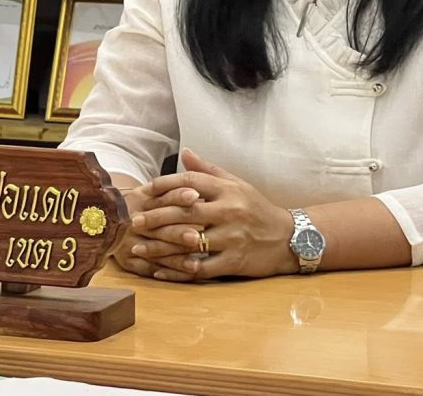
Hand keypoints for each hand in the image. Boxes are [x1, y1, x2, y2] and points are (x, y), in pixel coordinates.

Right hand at [111, 179, 202, 281]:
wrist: (109, 221)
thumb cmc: (144, 206)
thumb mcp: (152, 192)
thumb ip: (173, 189)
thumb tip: (197, 191)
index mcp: (139, 199)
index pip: (161, 198)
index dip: (178, 196)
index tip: (196, 196)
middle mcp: (130, 221)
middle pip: (157, 228)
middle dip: (177, 233)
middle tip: (196, 237)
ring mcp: (127, 243)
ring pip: (155, 252)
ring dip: (176, 259)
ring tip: (195, 264)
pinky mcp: (127, 261)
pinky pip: (149, 269)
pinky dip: (168, 273)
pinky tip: (184, 275)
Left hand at [131, 148, 297, 281]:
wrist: (288, 237)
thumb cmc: (257, 208)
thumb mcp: (237, 184)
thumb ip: (208, 170)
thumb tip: (185, 152)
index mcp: (228, 190)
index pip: (189, 182)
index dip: (165, 185)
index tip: (146, 190)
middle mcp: (229, 211)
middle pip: (184, 212)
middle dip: (156, 216)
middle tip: (135, 221)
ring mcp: (231, 237)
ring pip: (189, 241)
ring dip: (160, 246)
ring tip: (138, 248)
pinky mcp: (234, 261)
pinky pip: (200, 267)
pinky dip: (177, 269)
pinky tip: (159, 270)